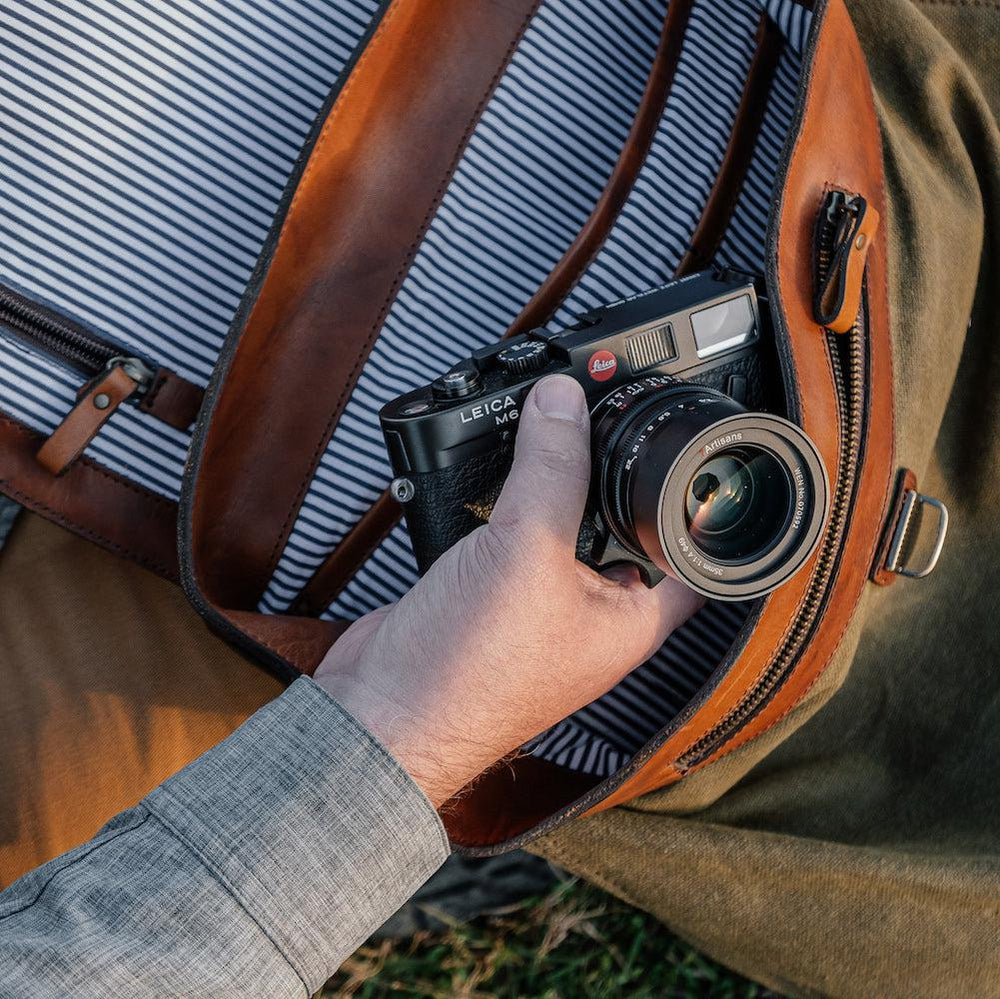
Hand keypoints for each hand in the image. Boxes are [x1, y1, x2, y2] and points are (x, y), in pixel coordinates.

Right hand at [315, 375, 703, 805]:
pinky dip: (507, 505)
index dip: (694, 501)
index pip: (690, 551)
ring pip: (563, 529)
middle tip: (608, 422)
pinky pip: (512, 538)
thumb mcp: (528, 552)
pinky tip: (495, 476)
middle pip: (622, 529)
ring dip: (555, 486)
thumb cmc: (471, 672)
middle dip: (613, 477)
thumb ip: (551, 469)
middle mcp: (594, 615)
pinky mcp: (491, 598)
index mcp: (632, 619)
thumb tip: (564, 401)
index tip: (688, 451)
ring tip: (553, 435)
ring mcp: (540, 606)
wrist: (383, 710)